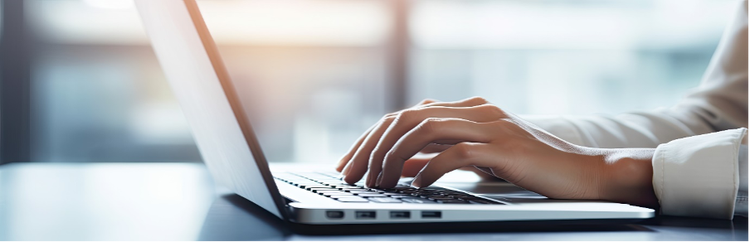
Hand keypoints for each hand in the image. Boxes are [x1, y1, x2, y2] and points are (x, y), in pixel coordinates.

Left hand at [336, 97, 657, 206]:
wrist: (584, 172)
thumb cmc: (531, 168)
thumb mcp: (477, 159)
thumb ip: (439, 155)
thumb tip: (399, 165)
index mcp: (467, 109)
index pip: (406, 114)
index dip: (372, 137)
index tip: (351, 163)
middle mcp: (475, 111)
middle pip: (407, 117)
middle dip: (373, 146)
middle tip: (353, 174)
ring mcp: (491, 126)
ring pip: (425, 129)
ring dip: (395, 156)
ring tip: (379, 181)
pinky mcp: (505, 147)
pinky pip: (457, 152)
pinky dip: (430, 169)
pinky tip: (416, 185)